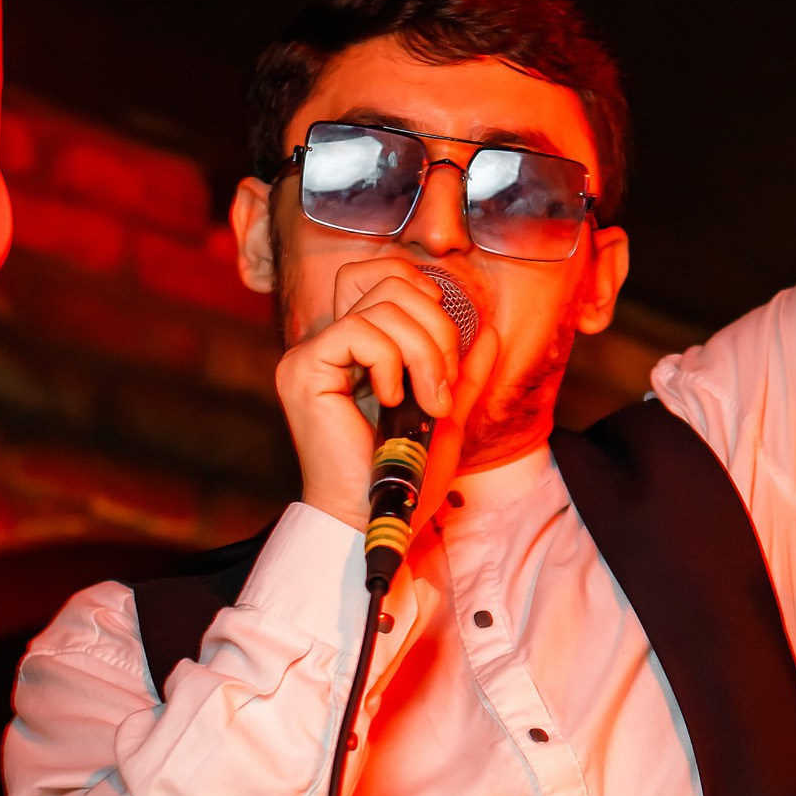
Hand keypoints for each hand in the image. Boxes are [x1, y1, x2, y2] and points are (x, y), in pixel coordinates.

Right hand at [274, 257, 499, 537]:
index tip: (446, 351)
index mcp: (356, 348)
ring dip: (422, 354)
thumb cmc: (404, 477)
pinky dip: (390, 363)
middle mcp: (328, 344)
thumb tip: (490, 332)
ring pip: (380, 306)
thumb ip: (464, 374)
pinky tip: (391, 399)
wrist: (377, 517)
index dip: (424, 296)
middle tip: (444, 387)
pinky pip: (358, 332)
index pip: (384, 278)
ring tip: (428, 401)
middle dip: (436, 331)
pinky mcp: (305, 369)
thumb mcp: (446, 415)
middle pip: (389, 284)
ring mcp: (312, 355)